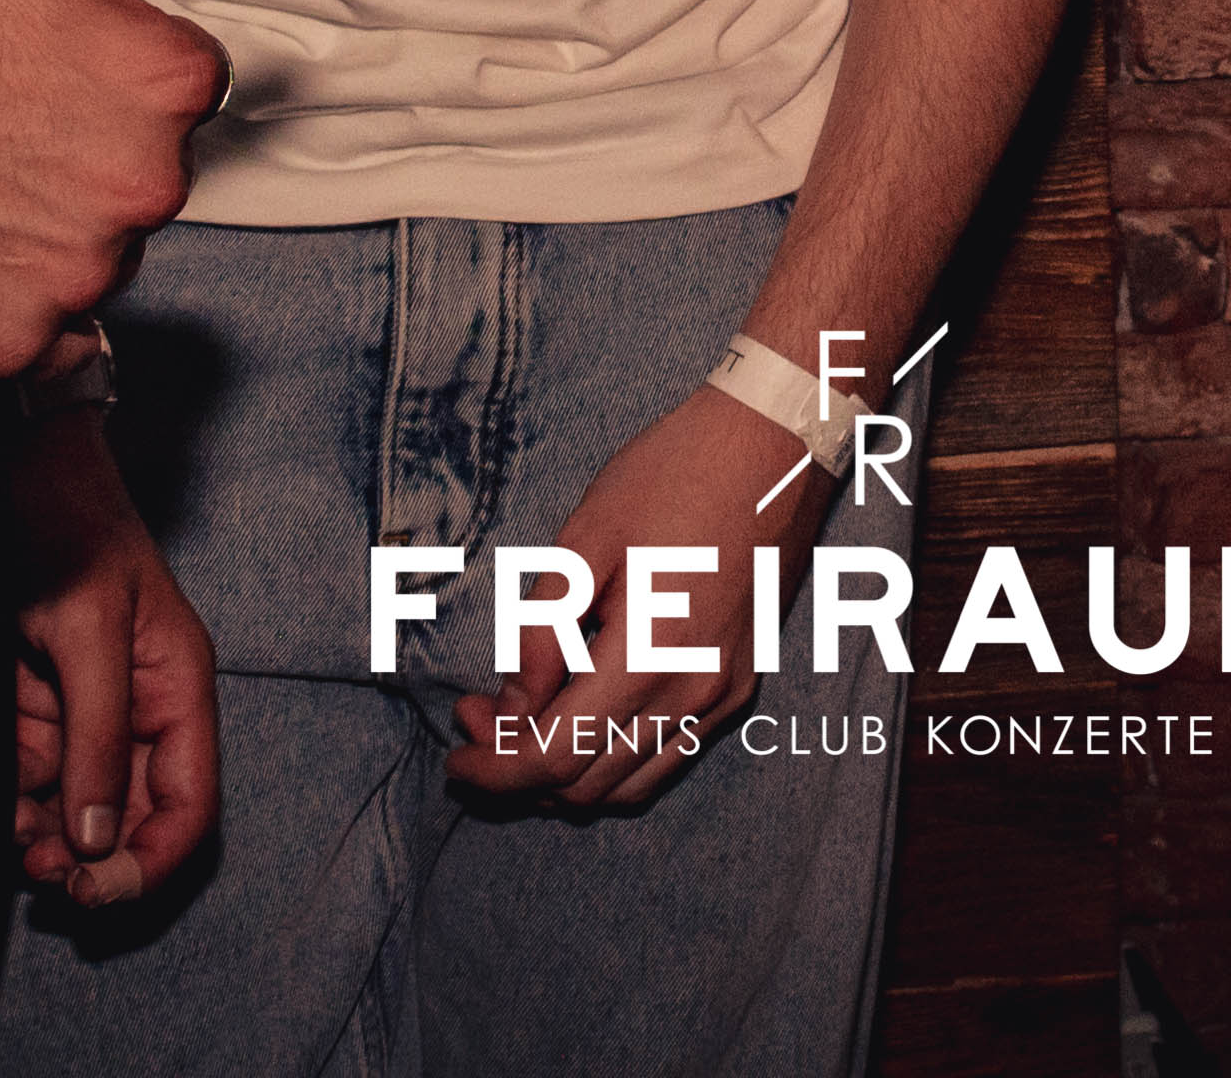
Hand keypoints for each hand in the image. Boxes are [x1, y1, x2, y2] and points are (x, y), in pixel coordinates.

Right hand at [0, 0, 298, 374]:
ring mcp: (77, 271)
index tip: (36, 42)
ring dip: (52, 216)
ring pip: (100, 247)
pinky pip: (46, 329)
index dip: (111, 58)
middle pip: (146, 169)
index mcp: (170, 81)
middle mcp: (144, 186)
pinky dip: (9, 293)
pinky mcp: (11, 337)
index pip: (183, 83)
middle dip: (88, 141)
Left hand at [10, 399, 215, 909]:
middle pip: (133, 816)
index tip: (97, 891)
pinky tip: (0, 804)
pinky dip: (18, 796)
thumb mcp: (86, 630)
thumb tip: (94, 838)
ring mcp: (88, 705)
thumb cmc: (66, 522)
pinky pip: (36, 771)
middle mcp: (141, 706)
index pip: (190, 805)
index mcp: (178, 688)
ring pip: (79, 803)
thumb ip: (95, 736)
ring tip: (15, 844)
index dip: (151, 860)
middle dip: (93, 857)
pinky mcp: (40, 699)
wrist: (9, 460)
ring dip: (49, 835)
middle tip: (44, 877)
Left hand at [443, 386, 820, 812]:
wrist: (775, 443)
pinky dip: (614, 759)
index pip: (555, 758)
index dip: (495, 769)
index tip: (455, 752)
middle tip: (477, 718)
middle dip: (518, 772)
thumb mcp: (586, 538)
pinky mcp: (738, 686)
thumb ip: (543, 630)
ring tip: (522, 722)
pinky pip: (667, 756)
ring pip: (629, 787)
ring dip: (566, 776)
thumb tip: (510, 703)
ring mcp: (723, 695)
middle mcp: (694, 693)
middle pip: (587, 787)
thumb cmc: (675, 473)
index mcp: (652, 655)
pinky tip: (582, 714)